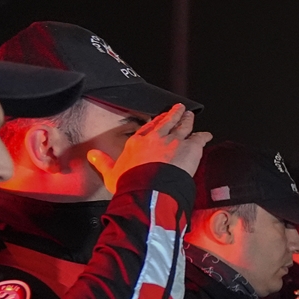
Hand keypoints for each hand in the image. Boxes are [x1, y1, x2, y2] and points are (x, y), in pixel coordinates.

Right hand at [86, 103, 212, 192]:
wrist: (149, 190)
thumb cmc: (131, 183)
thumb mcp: (111, 173)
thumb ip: (103, 162)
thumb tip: (92, 155)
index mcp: (138, 142)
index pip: (149, 127)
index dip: (156, 122)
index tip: (159, 118)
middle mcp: (157, 137)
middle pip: (167, 122)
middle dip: (173, 114)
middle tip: (178, 109)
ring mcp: (175, 141)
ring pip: (183, 126)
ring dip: (187, 120)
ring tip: (190, 115)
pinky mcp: (190, 148)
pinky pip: (199, 139)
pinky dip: (203, 136)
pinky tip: (206, 135)